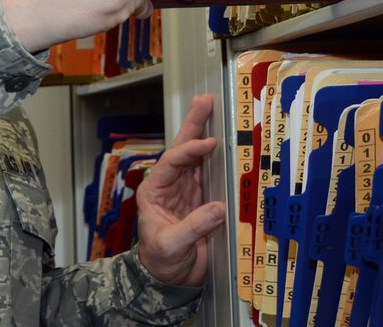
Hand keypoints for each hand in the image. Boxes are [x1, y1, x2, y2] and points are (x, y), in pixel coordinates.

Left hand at [135, 94, 224, 286]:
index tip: (209, 143)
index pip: (172, 163)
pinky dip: (220, 160)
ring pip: (197, 158)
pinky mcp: (202, 201)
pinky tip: (228, 145)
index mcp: (154, 191)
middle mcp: (170, 185)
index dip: (189, 150)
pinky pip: (211, 175)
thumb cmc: (160, 262)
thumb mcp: (171, 246)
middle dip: (193, 125)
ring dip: (206, 135)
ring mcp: (187, 191)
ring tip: (214, 110)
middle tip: (204, 101)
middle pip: (181, 149)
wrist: (169, 280)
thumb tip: (218, 207)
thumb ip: (193, 227)